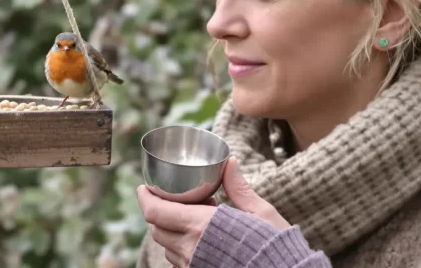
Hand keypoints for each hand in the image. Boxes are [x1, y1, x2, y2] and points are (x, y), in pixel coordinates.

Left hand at [137, 156, 290, 267]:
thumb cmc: (276, 247)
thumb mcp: (260, 213)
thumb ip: (238, 188)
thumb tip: (229, 163)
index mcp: (201, 227)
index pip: (156, 212)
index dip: (144, 198)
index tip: (144, 187)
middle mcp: (191, 249)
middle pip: (156, 228)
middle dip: (158, 211)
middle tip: (172, 198)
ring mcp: (193, 266)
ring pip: (167, 246)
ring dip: (171, 230)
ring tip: (192, 217)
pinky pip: (179, 261)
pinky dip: (181, 246)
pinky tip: (200, 237)